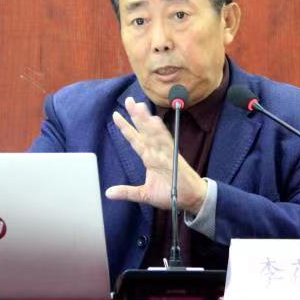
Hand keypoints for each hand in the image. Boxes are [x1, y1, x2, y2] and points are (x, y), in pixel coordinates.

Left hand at [106, 97, 206, 212]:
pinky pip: (166, 144)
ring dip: (147, 121)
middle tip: (129, 100)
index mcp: (149, 158)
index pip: (135, 139)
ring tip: (139, 107)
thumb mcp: (144, 195)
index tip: (115, 115)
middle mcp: (156, 152)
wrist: (190, 199)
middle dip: (136, 116)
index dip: (126, 128)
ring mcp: (165, 154)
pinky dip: (160, 133)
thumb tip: (108, 193)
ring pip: (154, 134)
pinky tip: (155, 122)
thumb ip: (127, 192)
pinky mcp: (174, 159)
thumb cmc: (170, 193)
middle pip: (144, 131)